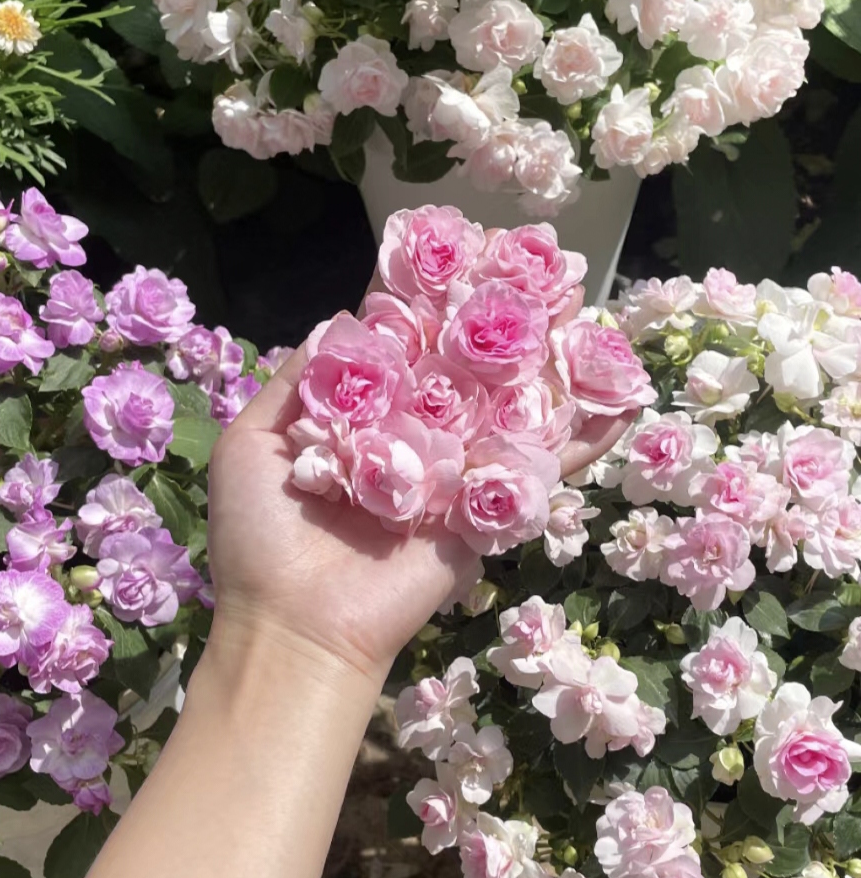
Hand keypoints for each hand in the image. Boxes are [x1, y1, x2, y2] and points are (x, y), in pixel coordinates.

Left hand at [206, 287, 628, 683]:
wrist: (297, 626)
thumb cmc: (263, 535)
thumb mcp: (253, 443)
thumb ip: (296, 383)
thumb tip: (337, 320)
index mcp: (359, 419)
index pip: (401, 348)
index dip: (423, 303)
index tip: (450, 251)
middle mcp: (415, 438)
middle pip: (464, 371)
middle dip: (495, 322)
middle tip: (531, 265)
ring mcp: (457, 473)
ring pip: (510, 411)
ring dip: (548, 365)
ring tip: (584, 312)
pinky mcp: (489, 511)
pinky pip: (541, 470)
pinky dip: (585, 438)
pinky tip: (623, 398)